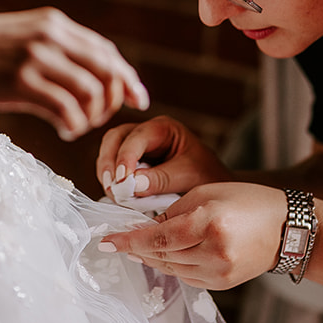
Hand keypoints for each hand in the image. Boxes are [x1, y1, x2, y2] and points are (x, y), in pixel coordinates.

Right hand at [0, 8, 149, 140]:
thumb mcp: (20, 38)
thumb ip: (52, 52)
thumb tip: (85, 82)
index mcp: (53, 23)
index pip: (106, 50)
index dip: (126, 76)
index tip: (137, 98)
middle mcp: (50, 36)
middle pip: (107, 70)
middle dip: (117, 98)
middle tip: (108, 119)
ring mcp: (36, 57)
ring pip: (91, 92)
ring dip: (92, 116)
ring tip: (76, 125)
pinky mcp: (21, 81)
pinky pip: (66, 109)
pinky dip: (73, 125)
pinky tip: (65, 131)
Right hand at [96, 115, 231, 196]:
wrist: (215, 185)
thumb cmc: (207, 175)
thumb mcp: (189, 176)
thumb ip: (162, 179)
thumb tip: (133, 184)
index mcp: (164, 128)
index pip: (137, 137)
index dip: (126, 157)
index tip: (122, 180)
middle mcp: (147, 133)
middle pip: (116, 138)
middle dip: (109, 161)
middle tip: (111, 186)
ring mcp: (138, 147)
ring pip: (110, 151)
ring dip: (107, 172)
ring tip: (113, 193)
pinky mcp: (133, 163)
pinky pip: (114, 167)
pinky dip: (112, 180)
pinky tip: (117, 195)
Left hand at [100, 182, 287, 290]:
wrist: (288, 228)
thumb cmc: (247, 201)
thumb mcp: (207, 193)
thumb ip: (173, 211)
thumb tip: (144, 228)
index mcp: (209, 223)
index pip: (157, 236)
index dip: (128, 239)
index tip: (106, 240)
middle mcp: (214, 252)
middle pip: (161, 254)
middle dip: (137, 247)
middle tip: (118, 240)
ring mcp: (219, 272)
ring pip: (171, 268)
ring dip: (152, 257)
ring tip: (138, 246)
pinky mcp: (222, 284)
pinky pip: (187, 277)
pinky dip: (173, 265)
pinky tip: (167, 254)